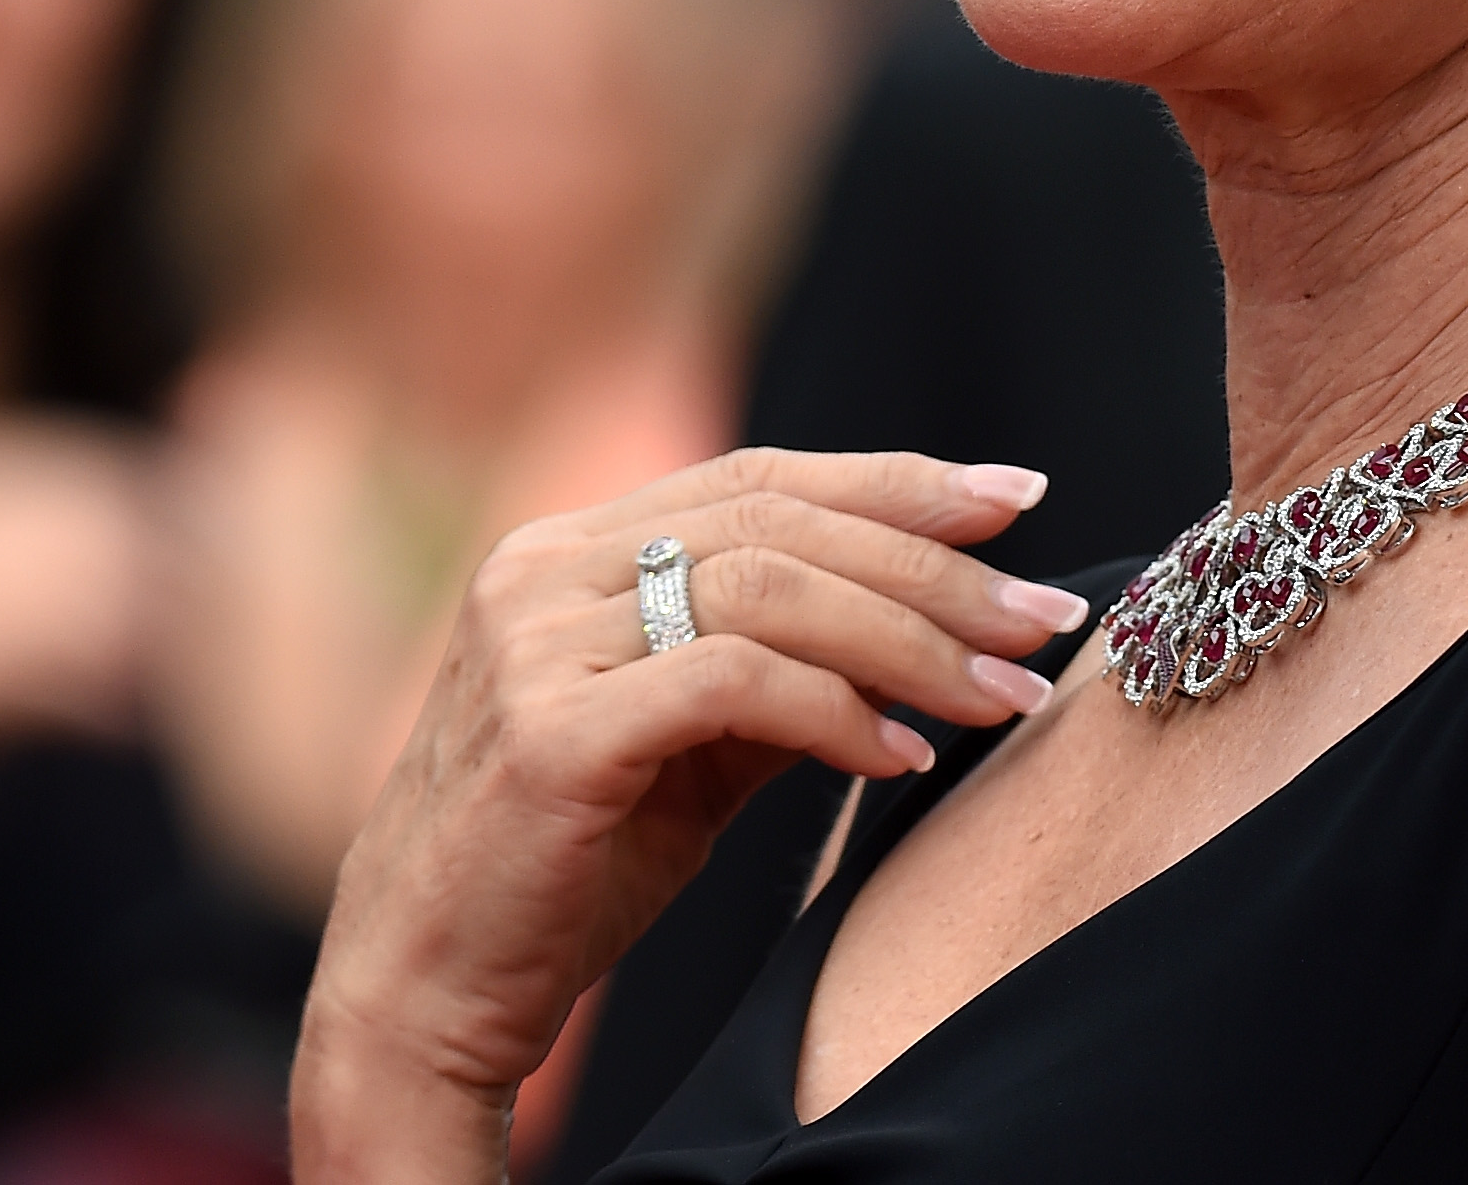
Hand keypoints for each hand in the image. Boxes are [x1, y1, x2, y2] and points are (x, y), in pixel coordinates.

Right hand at [290, 447, 1086, 1183]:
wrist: (423, 991)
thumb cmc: (563, 871)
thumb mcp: (688, 750)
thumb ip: (776, 671)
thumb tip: (932, 628)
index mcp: (565, 550)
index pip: (758, 477)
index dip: (896, 479)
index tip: (1018, 498)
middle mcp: (541, 569)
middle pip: (778, 520)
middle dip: (934, 561)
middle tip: (1044, 617)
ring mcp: (536, 642)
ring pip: (768, 588)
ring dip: (910, 639)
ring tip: (1001, 698)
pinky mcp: (549, 731)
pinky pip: (734, 684)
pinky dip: (836, 711)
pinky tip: (902, 759)